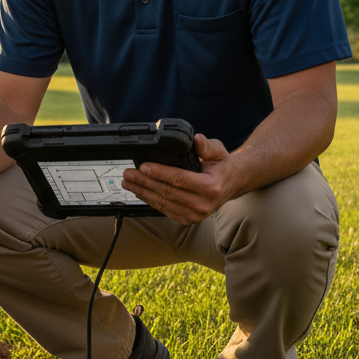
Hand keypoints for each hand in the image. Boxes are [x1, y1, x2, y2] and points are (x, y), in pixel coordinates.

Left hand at [121, 134, 240, 224]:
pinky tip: (139, 192)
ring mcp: (195, 215)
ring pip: (162, 203)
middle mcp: (202, 204)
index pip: (179, 179)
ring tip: (128, 182)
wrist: (231, 185)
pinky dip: (150, 200)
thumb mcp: (219, 151)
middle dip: (145, 182)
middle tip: (129, 174)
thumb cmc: (222, 166)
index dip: (159, 172)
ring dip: (142, 192)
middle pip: (167, 192)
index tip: (143, 166)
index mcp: (211, 187)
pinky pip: (164, 210)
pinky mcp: (187, 219)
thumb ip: (207, 146)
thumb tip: (196, 140)